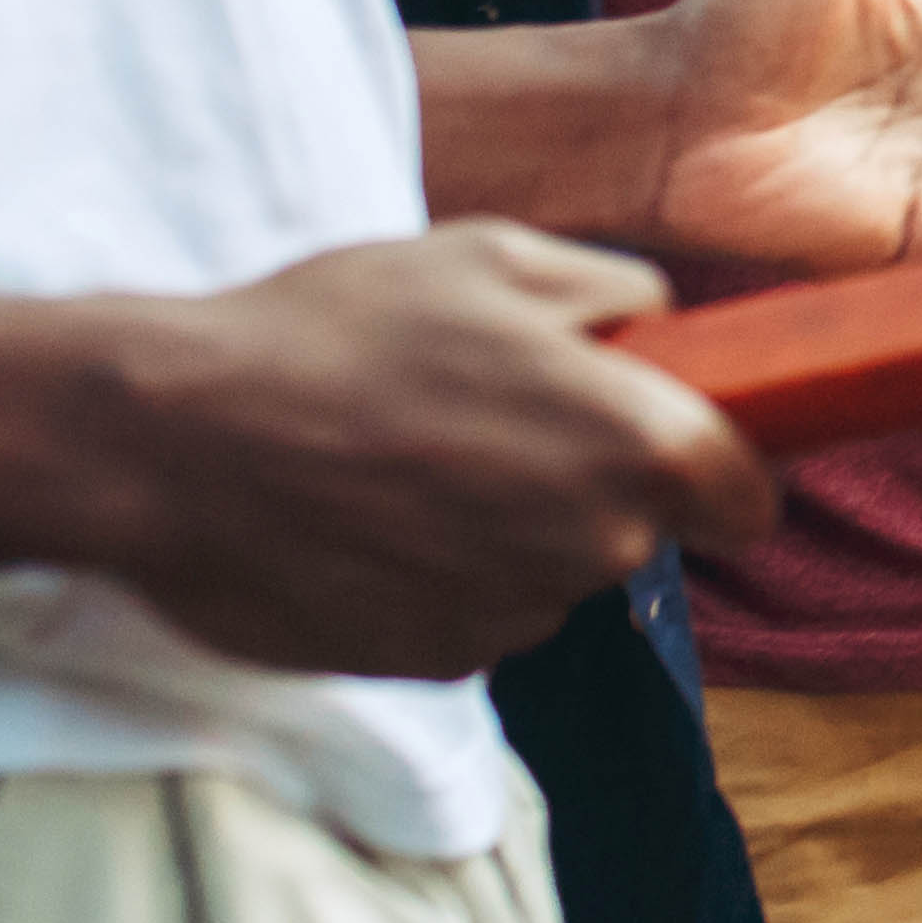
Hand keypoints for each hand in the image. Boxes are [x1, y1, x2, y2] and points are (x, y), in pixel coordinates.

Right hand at [105, 226, 772, 675]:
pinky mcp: (435, 663)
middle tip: (493, 424)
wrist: (176, 443)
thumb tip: (662, 325)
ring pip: (555, 574)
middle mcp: (598, 547)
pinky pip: (479, 615)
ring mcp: (516, 616)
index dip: (718, 470)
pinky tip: (371, 522)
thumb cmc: (337, 332)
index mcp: (638, 445)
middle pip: (640, 530)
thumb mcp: (495, 259)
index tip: (674, 445)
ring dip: (514, 533)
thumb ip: (613, 293)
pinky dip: (445, 578)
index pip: (746, 498)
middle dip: (592, 485)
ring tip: (410, 464)